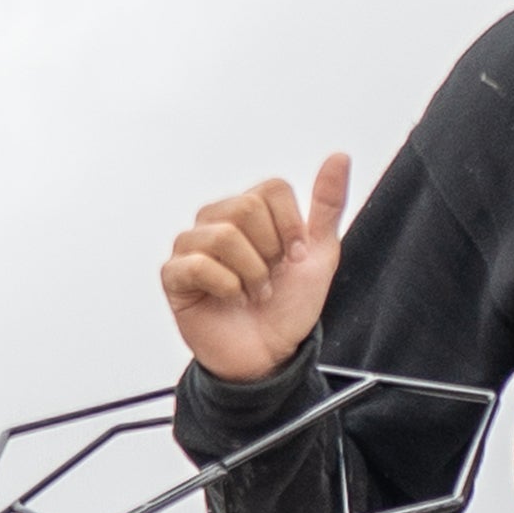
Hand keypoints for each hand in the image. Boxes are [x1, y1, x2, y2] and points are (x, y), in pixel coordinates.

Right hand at [160, 154, 349, 382]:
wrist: (270, 355)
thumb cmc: (288, 307)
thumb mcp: (320, 254)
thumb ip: (327, 205)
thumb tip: (339, 157)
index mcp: (249, 212)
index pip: (272, 189)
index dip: (291, 227)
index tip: (294, 258)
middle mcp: (216, 221)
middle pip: (247, 208)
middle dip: (270, 252)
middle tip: (269, 278)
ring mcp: (191, 246)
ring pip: (223, 236)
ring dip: (251, 275)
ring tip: (252, 293)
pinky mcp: (174, 275)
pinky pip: (198, 265)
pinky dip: (226, 288)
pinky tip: (231, 300)